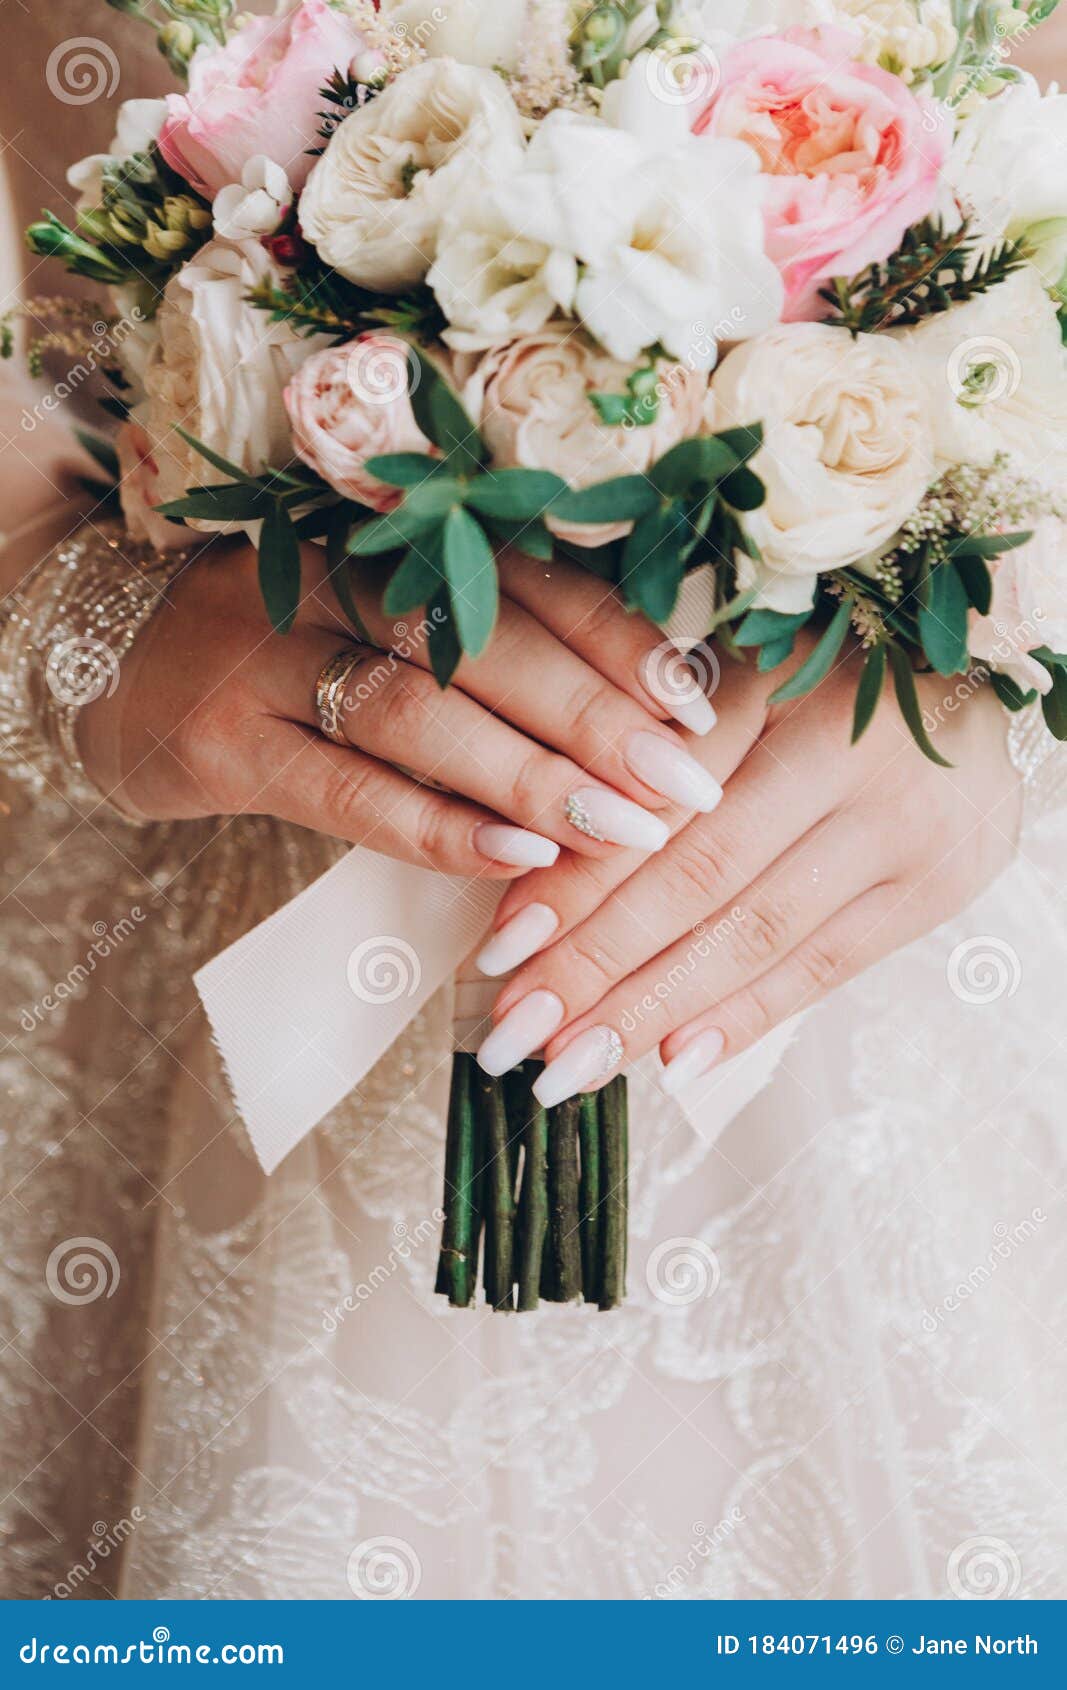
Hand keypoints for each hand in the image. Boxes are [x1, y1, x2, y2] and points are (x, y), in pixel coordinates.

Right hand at [78, 538, 721, 876]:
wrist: (119, 670)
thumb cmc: (294, 649)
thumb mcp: (382, 619)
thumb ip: (488, 643)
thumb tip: (650, 708)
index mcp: (388, 534)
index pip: (522, 578)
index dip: (618, 639)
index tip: (703, 705)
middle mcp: (329, 578)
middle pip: (481, 640)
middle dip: (597, 718)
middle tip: (688, 786)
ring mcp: (268, 657)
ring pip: (420, 713)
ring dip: (531, 776)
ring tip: (625, 831)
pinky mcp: (225, 745)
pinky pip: (346, 791)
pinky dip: (436, 826)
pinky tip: (516, 859)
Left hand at [475, 643, 1022, 1101]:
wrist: (973, 699)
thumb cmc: (823, 684)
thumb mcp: (738, 681)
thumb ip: (653, 748)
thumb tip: (534, 865)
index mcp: (777, 677)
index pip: (656, 799)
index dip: (575, 877)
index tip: (500, 951)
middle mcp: (846, 748)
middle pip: (700, 876)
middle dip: (597, 964)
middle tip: (515, 1034)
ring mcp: (902, 825)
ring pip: (756, 933)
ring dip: (655, 1008)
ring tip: (571, 1065)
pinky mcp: (936, 888)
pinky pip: (827, 966)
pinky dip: (746, 1016)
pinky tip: (672, 1062)